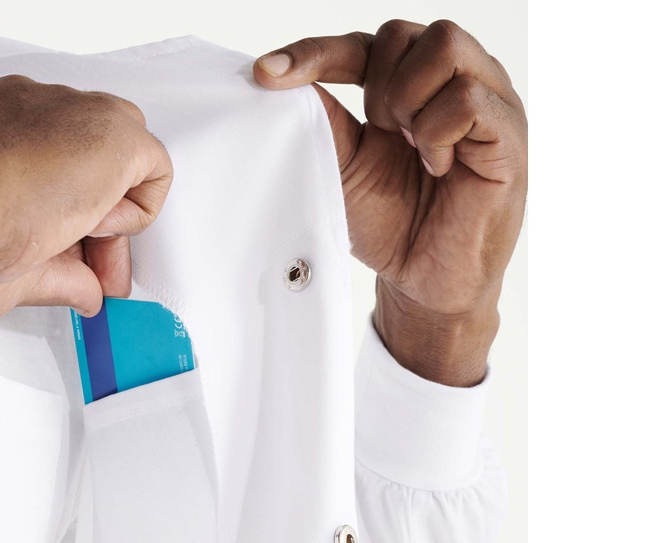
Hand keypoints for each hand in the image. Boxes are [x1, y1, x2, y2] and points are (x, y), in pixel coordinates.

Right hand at [0, 75, 172, 324]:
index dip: (63, 210)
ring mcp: (70, 112)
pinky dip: (137, 211)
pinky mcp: (113, 132)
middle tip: (87, 267)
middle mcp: (28, 110)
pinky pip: (153, 167)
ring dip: (110, 207)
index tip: (58, 254)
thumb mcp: (4, 260)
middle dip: (94, 214)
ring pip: (119, 155)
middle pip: (86, 156)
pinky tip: (95, 229)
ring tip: (82, 247)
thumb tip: (85, 293)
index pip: (46, 160)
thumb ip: (55, 272)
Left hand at [254, 21, 526, 384]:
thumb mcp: (342, 163)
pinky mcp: (508, 132)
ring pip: (443, 46)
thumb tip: (280, 75)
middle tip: (379, 134)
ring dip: (407, 101)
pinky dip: (437, 132)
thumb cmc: (389, 222)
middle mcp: (453, 80)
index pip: (362, 43)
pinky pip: (467, 98)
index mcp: (412, 83)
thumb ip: (323, 116)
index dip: (313, 53)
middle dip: (374, 84)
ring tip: (411, 147)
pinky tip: (437, 167)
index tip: (265, 75)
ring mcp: (488, 100)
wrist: (422, 280)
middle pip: (403, 32)